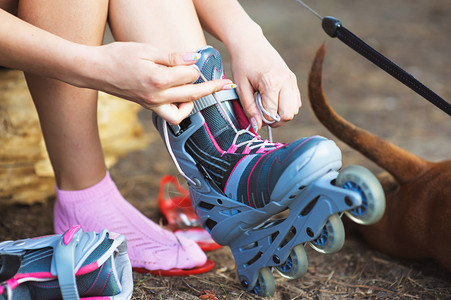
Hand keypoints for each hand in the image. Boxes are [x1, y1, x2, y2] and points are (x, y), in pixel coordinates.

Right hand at [82, 42, 231, 123]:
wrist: (95, 70)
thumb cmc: (118, 56)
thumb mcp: (146, 49)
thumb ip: (172, 56)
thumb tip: (193, 58)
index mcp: (158, 79)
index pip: (189, 75)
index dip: (193, 65)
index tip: (194, 59)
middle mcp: (157, 96)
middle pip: (192, 94)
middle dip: (212, 87)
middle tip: (226, 83)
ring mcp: (153, 104)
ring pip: (183, 110)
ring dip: (194, 101)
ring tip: (199, 91)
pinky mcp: (149, 108)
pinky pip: (171, 116)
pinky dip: (181, 110)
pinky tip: (182, 98)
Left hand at [229, 40, 300, 129]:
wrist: (249, 43)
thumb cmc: (242, 64)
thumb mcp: (241, 88)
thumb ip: (249, 108)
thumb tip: (257, 126)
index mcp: (271, 82)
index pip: (273, 114)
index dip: (263, 120)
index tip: (253, 115)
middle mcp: (286, 81)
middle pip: (288, 114)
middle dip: (275, 119)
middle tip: (261, 113)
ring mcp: (292, 79)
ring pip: (294, 110)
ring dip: (280, 113)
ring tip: (266, 104)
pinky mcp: (293, 79)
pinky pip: (295, 101)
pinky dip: (285, 105)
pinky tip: (273, 99)